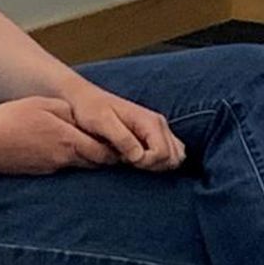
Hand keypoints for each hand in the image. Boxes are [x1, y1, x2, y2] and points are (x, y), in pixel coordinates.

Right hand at [0, 96, 117, 174]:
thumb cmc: (11, 118)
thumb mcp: (44, 104)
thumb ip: (69, 111)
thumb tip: (85, 119)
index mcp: (69, 139)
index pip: (104, 151)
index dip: (117, 149)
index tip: (124, 144)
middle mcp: (63, 158)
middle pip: (95, 162)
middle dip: (107, 156)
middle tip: (116, 148)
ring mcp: (51, 168)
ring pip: (79, 166)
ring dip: (88, 159)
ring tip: (94, 148)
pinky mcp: (39, 172)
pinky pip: (62, 168)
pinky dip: (69, 161)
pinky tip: (63, 151)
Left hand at [64, 85, 185, 170]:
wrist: (86, 98)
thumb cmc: (90, 109)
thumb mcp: (101, 122)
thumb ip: (122, 139)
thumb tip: (139, 157)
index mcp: (149, 121)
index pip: (163, 153)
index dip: (146, 163)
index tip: (125, 160)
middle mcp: (159, 124)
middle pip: (174, 158)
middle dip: (153, 166)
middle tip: (128, 161)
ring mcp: (159, 130)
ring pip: (176, 157)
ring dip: (158, 166)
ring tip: (134, 162)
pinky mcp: (155, 136)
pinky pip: (171, 154)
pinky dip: (160, 163)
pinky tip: (139, 161)